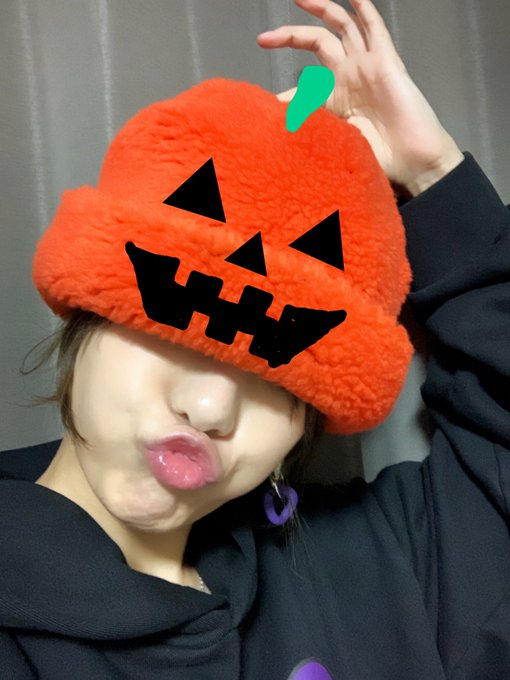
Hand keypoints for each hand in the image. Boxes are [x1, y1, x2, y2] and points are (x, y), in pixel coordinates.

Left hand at [257, 0, 464, 195]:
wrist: (409, 158)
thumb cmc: (378, 155)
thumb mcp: (334, 137)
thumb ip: (311, 123)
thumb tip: (279, 119)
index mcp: (336, 97)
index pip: (305, 85)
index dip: (286, 93)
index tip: (266, 102)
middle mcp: (350, 75)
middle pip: (317, 42)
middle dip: (290, 36)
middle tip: (265, 39)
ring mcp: (367, 65)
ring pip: (342, 26)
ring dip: (321, 8)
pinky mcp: (385, 60)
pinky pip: (373, 27)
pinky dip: (363, 8)